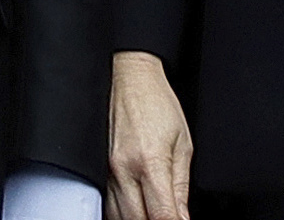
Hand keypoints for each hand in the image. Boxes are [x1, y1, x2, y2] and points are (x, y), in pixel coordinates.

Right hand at [109, 51, 192, 219]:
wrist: (130, 77)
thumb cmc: (157, 104)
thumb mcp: (184, 145)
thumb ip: (181, 188)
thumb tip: (182, 217)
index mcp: (150, 162)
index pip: (162, 216)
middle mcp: (123, 169)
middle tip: (170, 217)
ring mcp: (108, 170)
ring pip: (118, 217)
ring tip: (154, 213)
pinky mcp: (100, 168)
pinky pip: (107, 203)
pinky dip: (122, 214)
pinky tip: (136, 212)